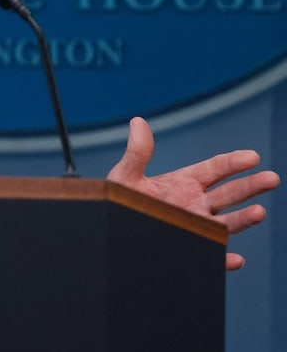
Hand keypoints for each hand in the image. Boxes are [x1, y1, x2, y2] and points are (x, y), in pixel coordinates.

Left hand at [107, 116, 279, 269]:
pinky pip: (210, 255)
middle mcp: (195, 204)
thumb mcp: (126, 176)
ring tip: (260, 212)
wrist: (110, 227)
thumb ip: (137, 153)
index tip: (252, 157)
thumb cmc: (118, 200)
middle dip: (251, 186)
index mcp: (184, 182)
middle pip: (229, 194)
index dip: (234, 162)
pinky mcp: (189, 249)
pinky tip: (235, 259)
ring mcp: (195, 227)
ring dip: (243, 219)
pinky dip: (223, 259)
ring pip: (226, 223)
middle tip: (272, 179)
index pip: (216, 169)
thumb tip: (137, 121)